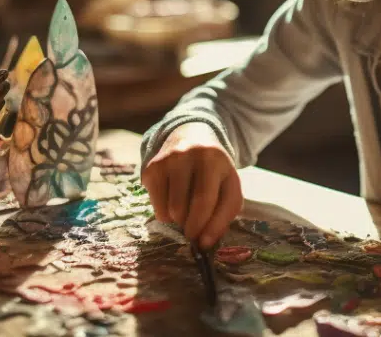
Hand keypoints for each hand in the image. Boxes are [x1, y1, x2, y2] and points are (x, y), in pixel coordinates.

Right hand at [141, 122, 242, 247]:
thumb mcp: (228, 185)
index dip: (210, 227)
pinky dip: (164, 214)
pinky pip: (156, 205)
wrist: (190, 136)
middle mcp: (193, 156)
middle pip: (189, 207)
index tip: (204, 244)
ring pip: (171, 210)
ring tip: (185, 215)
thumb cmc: (213, 171)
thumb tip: (205, 243)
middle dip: (192, 228)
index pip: (212, 200)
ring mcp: (170, 160)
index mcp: (217, 161)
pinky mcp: (152, 168)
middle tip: (193, 232)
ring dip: (178, 222)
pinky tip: (172, 204)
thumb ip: (223, 213)